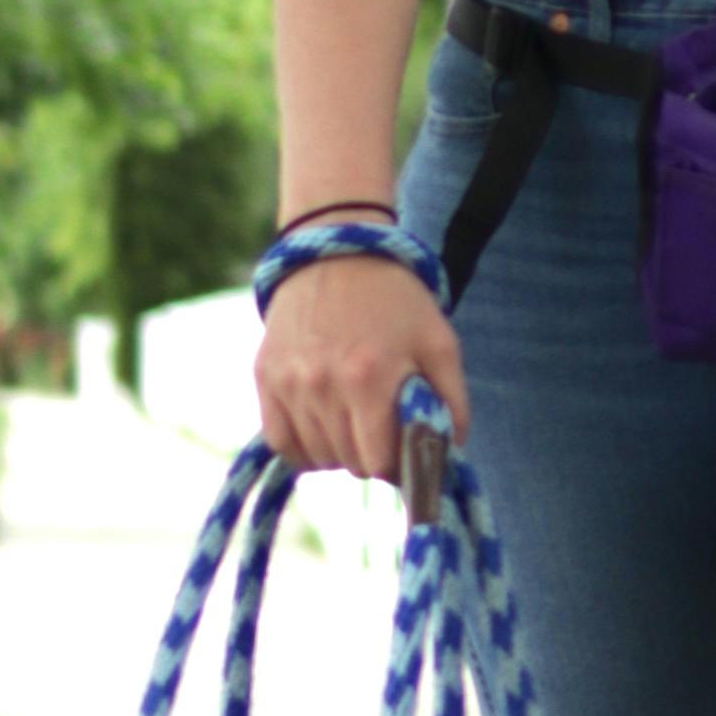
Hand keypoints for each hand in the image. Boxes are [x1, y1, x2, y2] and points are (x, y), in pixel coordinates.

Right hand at [255, 252, 468, 483]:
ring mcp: (288, 382)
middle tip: (381, 426)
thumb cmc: (396, 300)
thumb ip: (451, 403)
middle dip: (371, 454)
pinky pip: (280, 442)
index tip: (404, 446)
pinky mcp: (264, 377)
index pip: (378, 462)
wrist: (336, 253)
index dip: (397, 462)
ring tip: (353, 417)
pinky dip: (303, 446)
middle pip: (348, 462)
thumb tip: (449, 455)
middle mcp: (321, 384)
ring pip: (316, 458)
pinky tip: (323, 426)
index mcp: (369, 377)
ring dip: (339, 449)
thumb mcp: (439, 343)